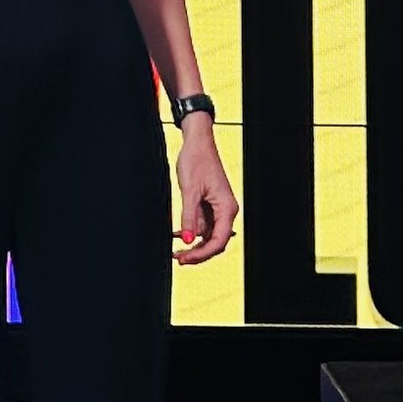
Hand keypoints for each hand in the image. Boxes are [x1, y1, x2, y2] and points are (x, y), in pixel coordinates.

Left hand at [172, 120, 237, 262]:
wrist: (197, 142)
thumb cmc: (196, 161)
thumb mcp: (190, 190)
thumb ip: (189, 217)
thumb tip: (187, 240)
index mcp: (227, 208)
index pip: (218, 241)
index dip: (202, 254)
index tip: (185, 259)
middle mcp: (226, 211)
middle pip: (215, 242)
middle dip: (197, 252)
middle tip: (178, 258)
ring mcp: (218, 209)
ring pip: (208, 236)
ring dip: (192, 244)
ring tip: (175, 250)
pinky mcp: (209, 205)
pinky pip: (202, 225)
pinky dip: (190, 232)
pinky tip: (177, 235)